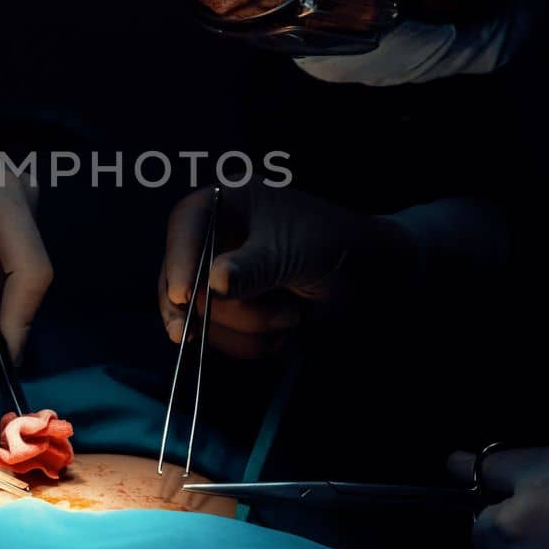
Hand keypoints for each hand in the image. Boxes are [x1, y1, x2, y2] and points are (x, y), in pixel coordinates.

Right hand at [158, 185, 414, 357]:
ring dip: (252, 328)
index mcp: (228, 204)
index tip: (182, 296)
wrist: (369, 278)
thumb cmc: (333, 245)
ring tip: (293, 314)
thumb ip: (253, 268)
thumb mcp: (293, 253)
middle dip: (228, 310)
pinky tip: (288, 329)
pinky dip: (257, 343)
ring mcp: (221, 277)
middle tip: (268, 318)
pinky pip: (224, 339)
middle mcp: (216, 239)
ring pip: (204, 317)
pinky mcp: (234, 311)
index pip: (186, 222)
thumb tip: (214, 282)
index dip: (179, 258)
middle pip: (185, 280)